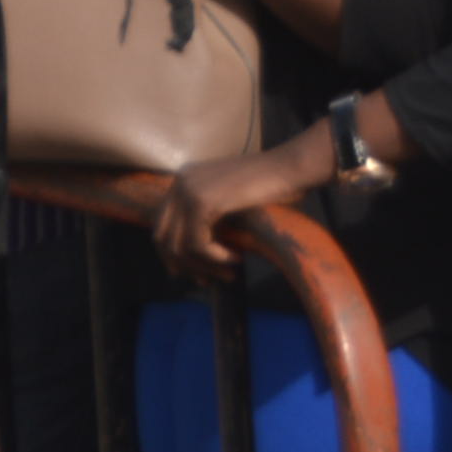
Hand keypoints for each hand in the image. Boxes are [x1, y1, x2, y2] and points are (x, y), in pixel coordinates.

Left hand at [156, 130, 327, 283]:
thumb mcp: (230, 202)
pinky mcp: (203, 201)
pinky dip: (215, 258)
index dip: (173, 255)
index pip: (162, 224)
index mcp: (183, 180)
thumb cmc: (271, 187)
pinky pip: (197, 243)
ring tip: (228, 274)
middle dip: (182, 266)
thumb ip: (210, 218)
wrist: (289, 168)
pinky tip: (236, 258)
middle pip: (162, 236)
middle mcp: (179, 182)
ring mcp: (188, 189)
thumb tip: (195, 256)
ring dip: (203, 267)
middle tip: (207, 282)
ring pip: (178, 245)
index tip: (196, 274)